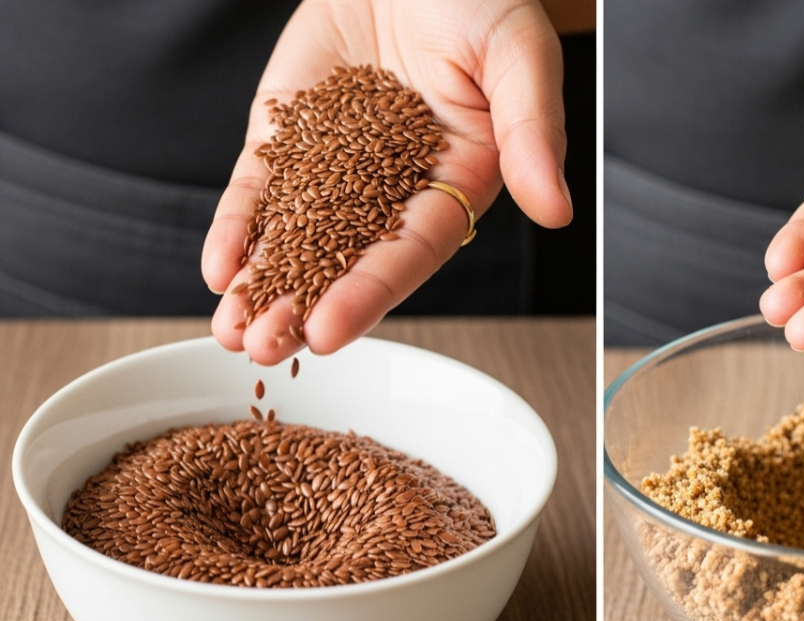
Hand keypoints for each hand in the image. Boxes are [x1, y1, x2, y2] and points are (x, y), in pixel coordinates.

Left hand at [202, 0, 571, 363]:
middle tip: (265, 349)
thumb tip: (556, 209)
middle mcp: (396, 185)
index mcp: (458, 180)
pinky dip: (238, 226)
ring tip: (232, 332)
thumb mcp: (517, 57)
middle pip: (347, 257)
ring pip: (297, 233)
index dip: (370, 291)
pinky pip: (261, 185)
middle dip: (303, 304)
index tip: (329, 330)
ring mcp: (338, 161)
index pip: (411, 248)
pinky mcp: (291, 130)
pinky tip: (217, 270)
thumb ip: (532, 132)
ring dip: (264, 284)